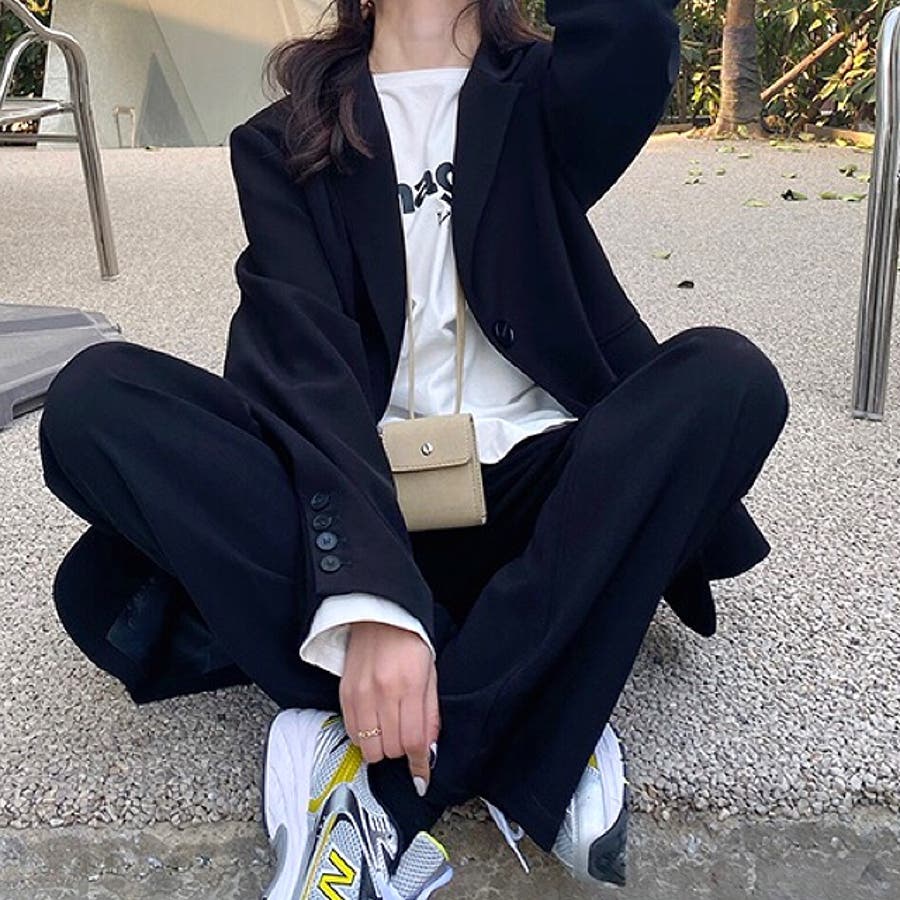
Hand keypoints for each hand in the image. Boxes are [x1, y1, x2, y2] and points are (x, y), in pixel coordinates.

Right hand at [340, 622, 439, 795]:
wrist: (378, 615)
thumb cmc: (409, 642)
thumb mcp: (430, 674)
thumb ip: (430, 713)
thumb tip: (427, 749)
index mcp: (410, 685)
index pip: (414, 740)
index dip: (418, 765)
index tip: (421, 778)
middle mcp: (383, 691)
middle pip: (392, 748)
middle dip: (402, 750)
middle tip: (406, 735)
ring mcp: (361, 693)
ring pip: (369, 747)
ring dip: (382, 746)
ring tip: (388, 730)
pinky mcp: (344, 693)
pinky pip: (352, 732)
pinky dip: (364, 737)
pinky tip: (373, 724)